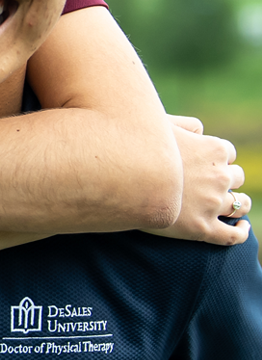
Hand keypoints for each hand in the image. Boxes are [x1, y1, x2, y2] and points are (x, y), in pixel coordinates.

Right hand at [147, 115, 250, 244]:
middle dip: (227, 179)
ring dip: (239, 203)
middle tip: (210, 183)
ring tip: (232, 205)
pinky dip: (241, 231)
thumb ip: (186, 124)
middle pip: (236, 177)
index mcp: (213, 150)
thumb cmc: (135, 147)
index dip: (218, 158)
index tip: (206, 162)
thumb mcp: (162, 125)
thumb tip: (200, 130)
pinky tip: (241, 227)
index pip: (228, 153)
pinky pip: (233, 235)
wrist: (117, 179)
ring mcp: (212, 204)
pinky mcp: (202, 229)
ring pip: (240, 205)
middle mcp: (219, 176)